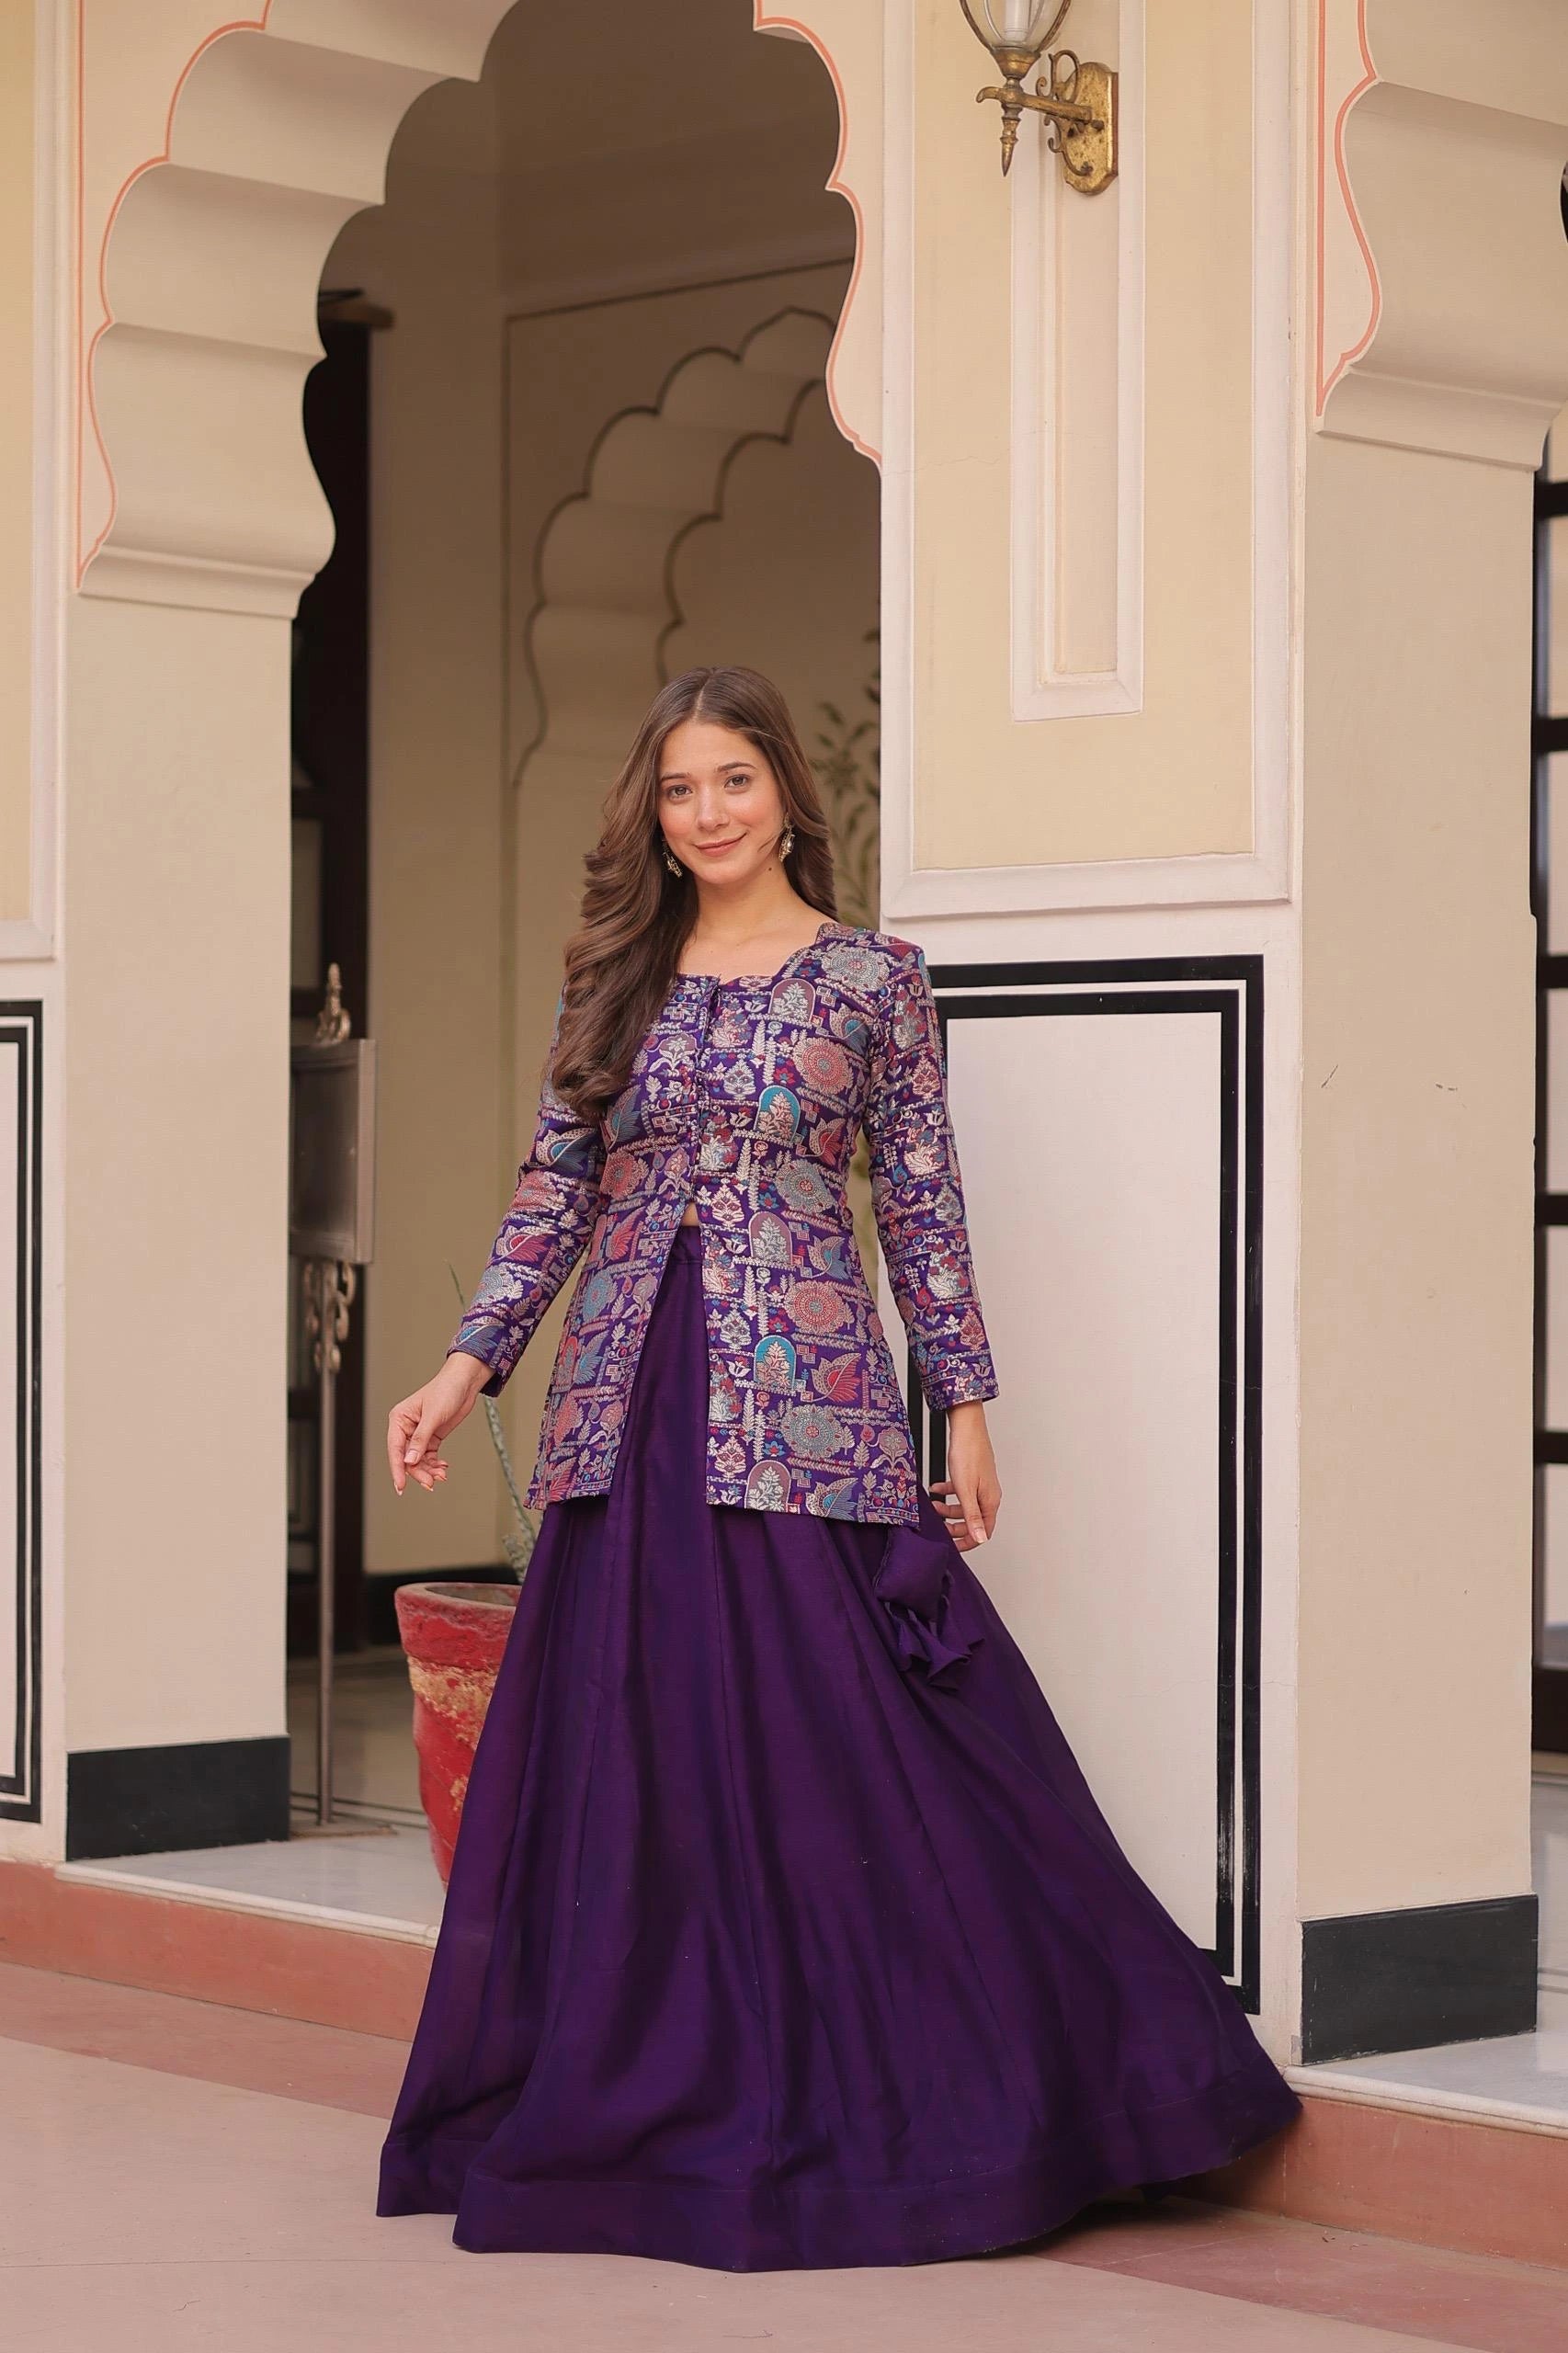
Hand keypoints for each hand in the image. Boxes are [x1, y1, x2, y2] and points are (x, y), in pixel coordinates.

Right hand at [386, 1351, 489, 1495]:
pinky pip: (429, 1456)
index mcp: (399, 1419)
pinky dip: (435, 1465)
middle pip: (407, 1458)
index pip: (395, 1449)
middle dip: (418, 1472)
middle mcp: (406, 1428)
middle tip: (430, 1483)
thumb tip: (409, 1461)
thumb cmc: (446, 1390)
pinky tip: (443, 1468)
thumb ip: (420, 1440)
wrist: (465, 1382)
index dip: (397, 1469)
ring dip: (428, 1470)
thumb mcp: (433, 1416)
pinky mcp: (432, 1436)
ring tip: (441, 1475)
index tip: (400, 1486)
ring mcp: (419, 1433)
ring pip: (418, 1460)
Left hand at [930, 1401, 1000, 1551]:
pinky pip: (961, 1490)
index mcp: (990, 1501)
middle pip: (973, 1520)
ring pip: (965, 1505)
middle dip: (955, 1525)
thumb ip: (972, 1516)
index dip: (968, 1541)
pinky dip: (948, 1492)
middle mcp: (988, 1495)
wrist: (967, 1427)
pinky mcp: (973, 1475)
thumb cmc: (968, 1455)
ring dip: (949, 1508)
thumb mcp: (966, 1490)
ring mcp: (981, 1484)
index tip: (953, 1546)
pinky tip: (937, 1488)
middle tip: (940, 1527)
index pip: (983, 1531)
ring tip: (934, 1505)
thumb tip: (981, 1538)